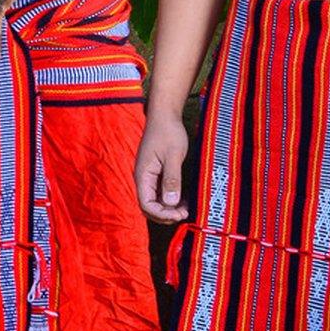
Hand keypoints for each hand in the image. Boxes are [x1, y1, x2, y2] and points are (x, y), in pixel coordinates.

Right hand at [134, 109, 190, 223]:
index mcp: (143, 175)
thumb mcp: (172, 156)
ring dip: (168, 208)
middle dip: (164, 215)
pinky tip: (184, 200)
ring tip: (186, 209)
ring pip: (155, 201)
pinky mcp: (156, 173)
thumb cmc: (168, 132)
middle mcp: (144, 178)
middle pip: (148, 206)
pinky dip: (171, 200)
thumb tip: (171, 203)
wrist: (164, 115)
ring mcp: (149, 176)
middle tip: (184, 214)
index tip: (180, 214)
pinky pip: (161, 192)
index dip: (162, 213)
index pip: (146, 204)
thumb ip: (171, 179)